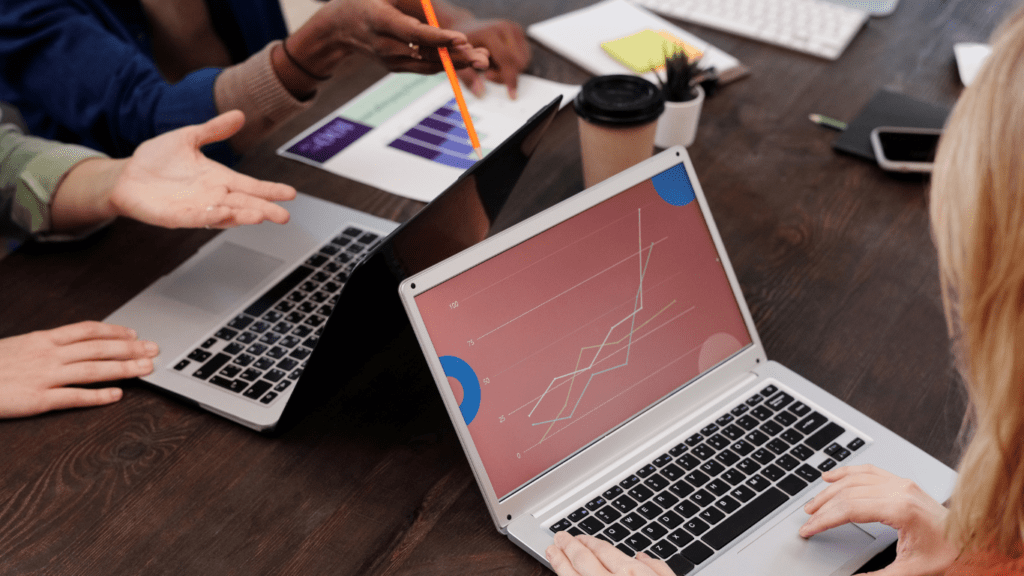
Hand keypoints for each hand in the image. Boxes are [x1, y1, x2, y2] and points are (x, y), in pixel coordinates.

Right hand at [0, 321, 158, 418]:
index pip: (86, 330)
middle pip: (97, 349)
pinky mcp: (37, 400)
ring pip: (93, 370)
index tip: (134, 333)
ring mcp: (44, 377)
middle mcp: (47, 355)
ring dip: (123, 369)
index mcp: (42, 339)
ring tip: (146, 369)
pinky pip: (73, 397)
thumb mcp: (16, 346)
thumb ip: (43, 346)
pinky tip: (117, 396)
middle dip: (130, 349)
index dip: (114, 331)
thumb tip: (69, 346)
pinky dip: (97, 396)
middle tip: (154, 350)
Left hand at [110, 110, 296, 228]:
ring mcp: (196, 208)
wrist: (126, 175)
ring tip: (260, 216)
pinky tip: (225, 215)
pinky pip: (197, 218)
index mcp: (219, 178)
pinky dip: (211, 217)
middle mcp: (213, 195)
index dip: (270, 190)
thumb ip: (213, 130)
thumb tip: (239, 115)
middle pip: (245, 204)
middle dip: (265, 209)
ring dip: (243, 216)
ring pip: (225, 214)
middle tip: (284, 216)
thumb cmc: (156, 160)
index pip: (251, 186)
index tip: (291, 194)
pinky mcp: (176, 216)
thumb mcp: (188, 137)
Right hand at [294, 0, 489, 75]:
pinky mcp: (395, 67)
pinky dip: (446, 64)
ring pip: (428, 64)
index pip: (414, 34)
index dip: (439, 39)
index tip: (461, 39)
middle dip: (456, 56)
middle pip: (425, 54)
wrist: (339, 26)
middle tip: (481, 55)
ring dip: (456, 63)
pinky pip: (424, 66)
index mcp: (380, 21)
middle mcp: (385, 45)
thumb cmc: (365, 0)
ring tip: (481, 58)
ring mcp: (390, 60)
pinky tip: (466, 59)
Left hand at [453, 19, 530, 98]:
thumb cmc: (461, 45)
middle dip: (507, 75)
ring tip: (492, 67)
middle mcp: (504, 28)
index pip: (507, 60)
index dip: (510, 78)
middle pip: (518, 61)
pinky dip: (514, 64)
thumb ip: (469, 78)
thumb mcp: (459, 61)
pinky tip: (499, 62)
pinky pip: (524, 55)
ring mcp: (513, 28)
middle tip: (488, 75)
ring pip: (524, 60)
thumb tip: (480, 93)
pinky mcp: (518, 31)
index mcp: (490, 33)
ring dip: (511, 70)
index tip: (512, 94)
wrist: (465, 27)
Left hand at [546, 532, 674, 575]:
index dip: (588, 542)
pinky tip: (561, 575)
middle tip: (559, 537)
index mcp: (634, 574)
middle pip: (584, 560)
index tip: (579, 537)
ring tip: (551, 552)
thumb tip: (642, 556)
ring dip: (559, 562)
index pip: (603, 551)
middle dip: (569, 546)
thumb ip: (659, 570)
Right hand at [800, 465, 958, 575]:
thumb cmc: (949, 554)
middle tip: (806, 520)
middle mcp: (900, 491)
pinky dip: (847, 472)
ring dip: (830, 490)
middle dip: (823, 506)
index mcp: (900, 510)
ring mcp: (902, 484)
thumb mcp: (911, 571)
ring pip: (855, 479)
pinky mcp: (903, 483)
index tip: (809, 529)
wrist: (974, 541)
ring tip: (813, 503)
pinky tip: (832, 476)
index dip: (824, 520)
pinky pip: (869, 471)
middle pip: (848, 493)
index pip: (849, 509)